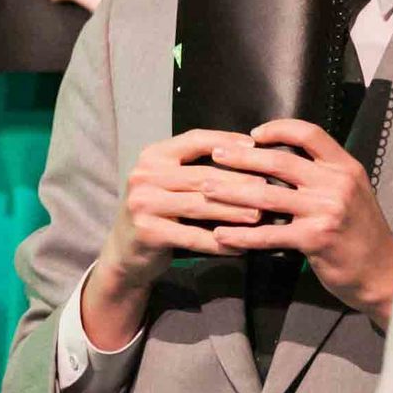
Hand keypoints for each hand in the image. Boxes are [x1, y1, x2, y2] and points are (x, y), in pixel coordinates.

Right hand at [98, 128, 267, 289]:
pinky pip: (193, 237)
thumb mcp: (167, 182)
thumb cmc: (157, 212)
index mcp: (152, 156)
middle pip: (202, 175)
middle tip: (267, 188)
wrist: (125, 251)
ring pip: (200, 205)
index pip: (195, 140)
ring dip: (233, 211)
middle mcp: (144, 175)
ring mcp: (143, 203)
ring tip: (259, 215)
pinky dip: (219, 242)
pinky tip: (240, 246)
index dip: (226, 141)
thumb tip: (246, 156)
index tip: (254, 146)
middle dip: (238, 182)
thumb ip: (194, 168)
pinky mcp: (148, 232)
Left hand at [204, 118, 392, 323]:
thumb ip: (324, 174)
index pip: (309, 133)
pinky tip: (222, 234)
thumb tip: (284, 157)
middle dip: (242, 157)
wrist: (383, 273)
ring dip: (231, 192)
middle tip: (215, 154)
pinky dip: (241, 235)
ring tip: (205, 190)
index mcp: (345, 167)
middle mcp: (336, 184)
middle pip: (280, 160)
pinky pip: (269, 234)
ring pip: (268, 195)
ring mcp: (325, 211)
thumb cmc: (361, 233)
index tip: (253, 134)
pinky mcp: (315, 239)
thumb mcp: (353, 192)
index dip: (279, 129)